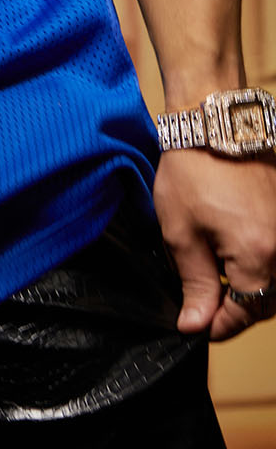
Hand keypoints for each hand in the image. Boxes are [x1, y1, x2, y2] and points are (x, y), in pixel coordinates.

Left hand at [152, 149, 275, 339]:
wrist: (214, 121)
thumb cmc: (192, 170)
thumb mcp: (181, 233)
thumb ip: (195, 283)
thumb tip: (195, 324)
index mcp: (258, 256)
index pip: (245, 313)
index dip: (219, 326)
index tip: (196, 327)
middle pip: (268, 302)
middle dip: (237, 310)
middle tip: (204, 307)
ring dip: (252, 289)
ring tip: (218, 281)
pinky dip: (262, 265)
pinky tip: (234, 257)